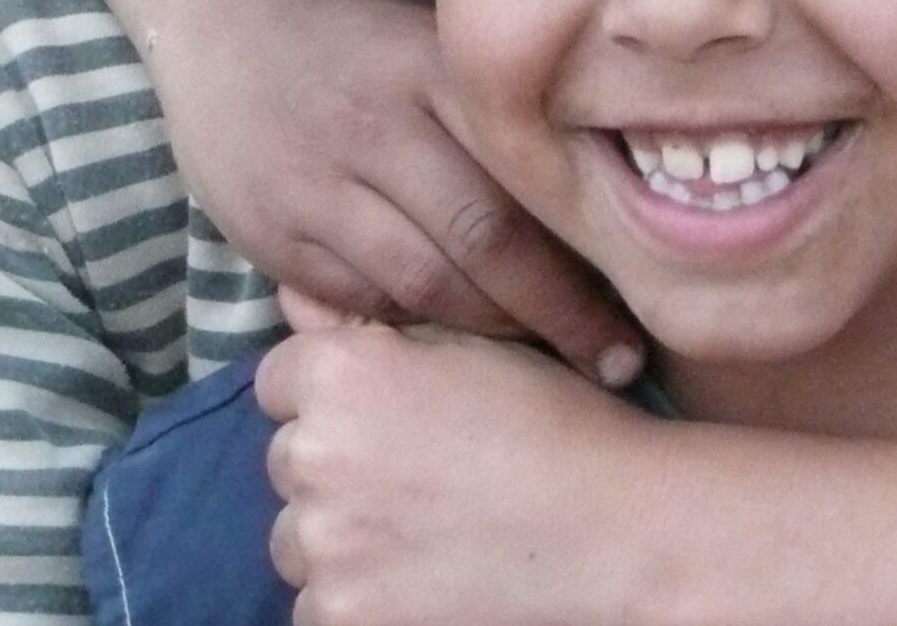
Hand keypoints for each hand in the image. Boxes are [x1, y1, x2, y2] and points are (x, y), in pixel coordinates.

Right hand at [159, 0, 640, 383]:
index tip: (650, 293)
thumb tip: (617, 195)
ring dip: (495, 334)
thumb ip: (507, 110)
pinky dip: (417, 332)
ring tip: (552, 361)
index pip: (526, 168)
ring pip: (422, 285)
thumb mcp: (441, 42)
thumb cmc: (368, 33)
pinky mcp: (270, 237)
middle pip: (483, 239)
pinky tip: (462, 348)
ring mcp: (314, 188)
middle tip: (620, 359)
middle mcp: (373, 128)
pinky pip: (360, 306)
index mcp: (433, 70)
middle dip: (559, 313)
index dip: (590, 243)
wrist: (228, 14)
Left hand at [259, 323, 655, 625]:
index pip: (280, 381)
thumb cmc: (554, 423)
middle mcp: (312, 456)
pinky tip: (425, 580)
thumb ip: (374, 323)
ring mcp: (322, 546)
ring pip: (299, 540)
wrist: (616, 531)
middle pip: (289, 462)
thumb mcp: (474, 344)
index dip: (336, 395)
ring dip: (344, 537)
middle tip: (421, 477)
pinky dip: (359, 600)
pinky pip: (319, 606)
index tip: (388, 415)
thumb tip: (294, 302)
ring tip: (428, 532)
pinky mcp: (339, 618)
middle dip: (337, 468)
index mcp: (342, 374)